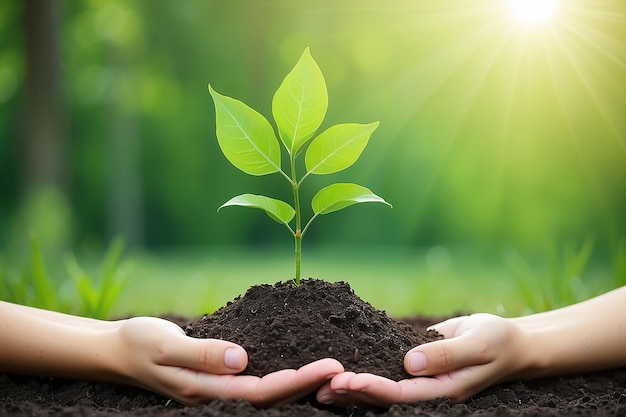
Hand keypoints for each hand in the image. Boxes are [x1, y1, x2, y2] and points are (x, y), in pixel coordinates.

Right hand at [112, 317, 343, 406]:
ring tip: (333, 373)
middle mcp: (217, 397)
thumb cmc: (139, 344)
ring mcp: (218, 392)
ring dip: (301, 386)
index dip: (298, 382)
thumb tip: (241, 360)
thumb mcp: (166, 344)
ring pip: (268, 396)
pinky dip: (283, 379)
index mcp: (206, 391)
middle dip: (310, 385)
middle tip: (345, 369)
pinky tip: (299, 369)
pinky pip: (257, 385)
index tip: (330, 366)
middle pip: (272, 399)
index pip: (262, 393)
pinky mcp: (219, 382)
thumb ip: (202, 354)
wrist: (117, 351)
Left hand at [317, 313, 528, 406]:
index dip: (374, 388)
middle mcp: (428, 390)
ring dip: (352, 388)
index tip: (349, 379)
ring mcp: (421, 380)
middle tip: (324, 385)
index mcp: (443, 391)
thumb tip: (411, 362)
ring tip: (321, 386)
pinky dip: (364, 372)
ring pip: (382, 389)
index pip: (403, 394)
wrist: (508, 341)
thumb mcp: (478, 343)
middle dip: (354, 391)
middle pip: (385, 397)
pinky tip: (341, 372)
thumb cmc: (498, 341)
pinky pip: (388, 372)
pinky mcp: (416, 366)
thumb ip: (445, 354)